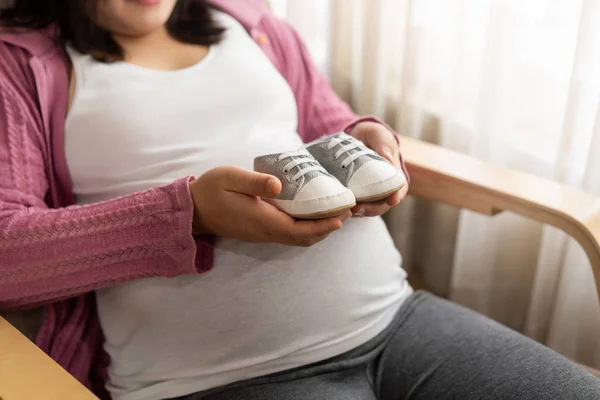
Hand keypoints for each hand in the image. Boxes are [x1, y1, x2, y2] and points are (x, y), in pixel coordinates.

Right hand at [189, 166, 350, 246]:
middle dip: (327, 228)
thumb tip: (280, 185)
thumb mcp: (231, 178)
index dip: (323, 226)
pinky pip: (289, 233)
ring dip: (318, 229)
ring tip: (335, 212)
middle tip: (346, 212)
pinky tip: (311, 212)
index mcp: (262, 220)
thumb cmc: (211, 190)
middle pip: (304, 238)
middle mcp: (265, 231)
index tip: (342, 216)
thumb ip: (255, 182)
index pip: (300, 230)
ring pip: (297, 238)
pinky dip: (306, 227)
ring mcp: (263, 233)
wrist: (193, 210)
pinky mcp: (260, 230)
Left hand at [349, 121, 408, 216]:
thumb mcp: (378, 135)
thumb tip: (388, 158)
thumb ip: (383, 144)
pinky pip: (349, 205)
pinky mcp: (352, 195)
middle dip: (370, 209)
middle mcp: (381, 189)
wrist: (351, 137)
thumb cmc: (371, 135)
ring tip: (345, 210)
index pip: (399, 189)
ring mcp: (366, 194)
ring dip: (356, 211)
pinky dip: (344, 207)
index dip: (396, 196)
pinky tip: (335, 207)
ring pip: (364, 208)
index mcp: (393, 175)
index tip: (392, 200)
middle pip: (380, 205)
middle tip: (358, 208)